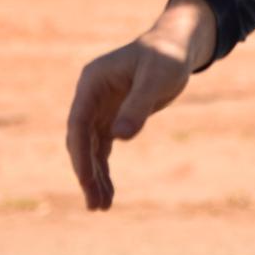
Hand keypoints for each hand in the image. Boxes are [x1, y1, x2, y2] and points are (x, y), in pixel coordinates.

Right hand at [66, 0, 214, 211]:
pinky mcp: (113, 118)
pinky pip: (102, 149)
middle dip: (86, 172)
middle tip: (95, 204)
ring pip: (90, 149)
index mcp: (92, 82)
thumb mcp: (156, 78)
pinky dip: (104, 170)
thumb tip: (119, 137)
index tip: (86, 180)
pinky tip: (108, 193)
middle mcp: (91, 97)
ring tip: (100, 207)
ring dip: (93, 176)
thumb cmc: (167, 56)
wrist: (176, 47)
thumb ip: (138, 105)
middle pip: (80, 140)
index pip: (78, 123)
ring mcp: (100, 108)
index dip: (80, 154)